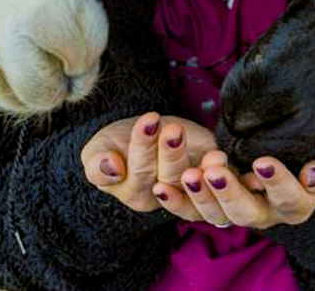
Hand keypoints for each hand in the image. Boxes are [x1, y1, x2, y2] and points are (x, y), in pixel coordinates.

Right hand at [80, 112, 216, 212]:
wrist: (144, 132)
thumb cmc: (116, 145)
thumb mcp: (97, 151)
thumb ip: (97, 166)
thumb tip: (112, 166)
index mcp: (133, 192)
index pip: (138, 173)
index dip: (143, 146)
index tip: (149, 120)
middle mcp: (162, 195)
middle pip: (167, 176)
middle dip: (169, 151)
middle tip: (172, 128)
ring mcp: (188, 187)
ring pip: (190, 178)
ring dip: (191, 157)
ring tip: (189, 134)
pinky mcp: (209, 176)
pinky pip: (214, 180)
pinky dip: (217, 168)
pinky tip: (216, 156)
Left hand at [152, 150, 314, 229]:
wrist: (287, 141)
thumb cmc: (309, 146)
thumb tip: (313, 175)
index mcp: (296, 202)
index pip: (290, 199)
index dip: (278, 183)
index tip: (263, 162)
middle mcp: (265, 214)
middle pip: (247, 213)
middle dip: (230, 192)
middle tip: (215, 170)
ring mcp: (235, 212)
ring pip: (216, 215)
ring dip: (200, 197)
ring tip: (189, 174)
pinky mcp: (210, 206)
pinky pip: (190, 210)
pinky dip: (175, 201)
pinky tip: (161, 187)